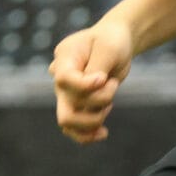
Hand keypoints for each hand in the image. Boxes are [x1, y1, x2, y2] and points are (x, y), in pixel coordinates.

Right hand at [50, 15, 133, 144]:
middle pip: (64, 110)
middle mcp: (60, 80)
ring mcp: (66, 95)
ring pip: (70, 123)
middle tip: (111, 86)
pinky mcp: (77, 105)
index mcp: (63, 59)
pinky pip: (74, 130)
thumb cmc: (111, 41)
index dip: (86, 86)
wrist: (115, 44)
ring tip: (111, 101)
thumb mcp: (108, 48)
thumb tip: (94, 87)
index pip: (65, 80)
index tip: (104, 78)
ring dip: (96, 118)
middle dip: (93, 107)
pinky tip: (103, 133)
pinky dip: (88, 135)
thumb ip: (97, 69)